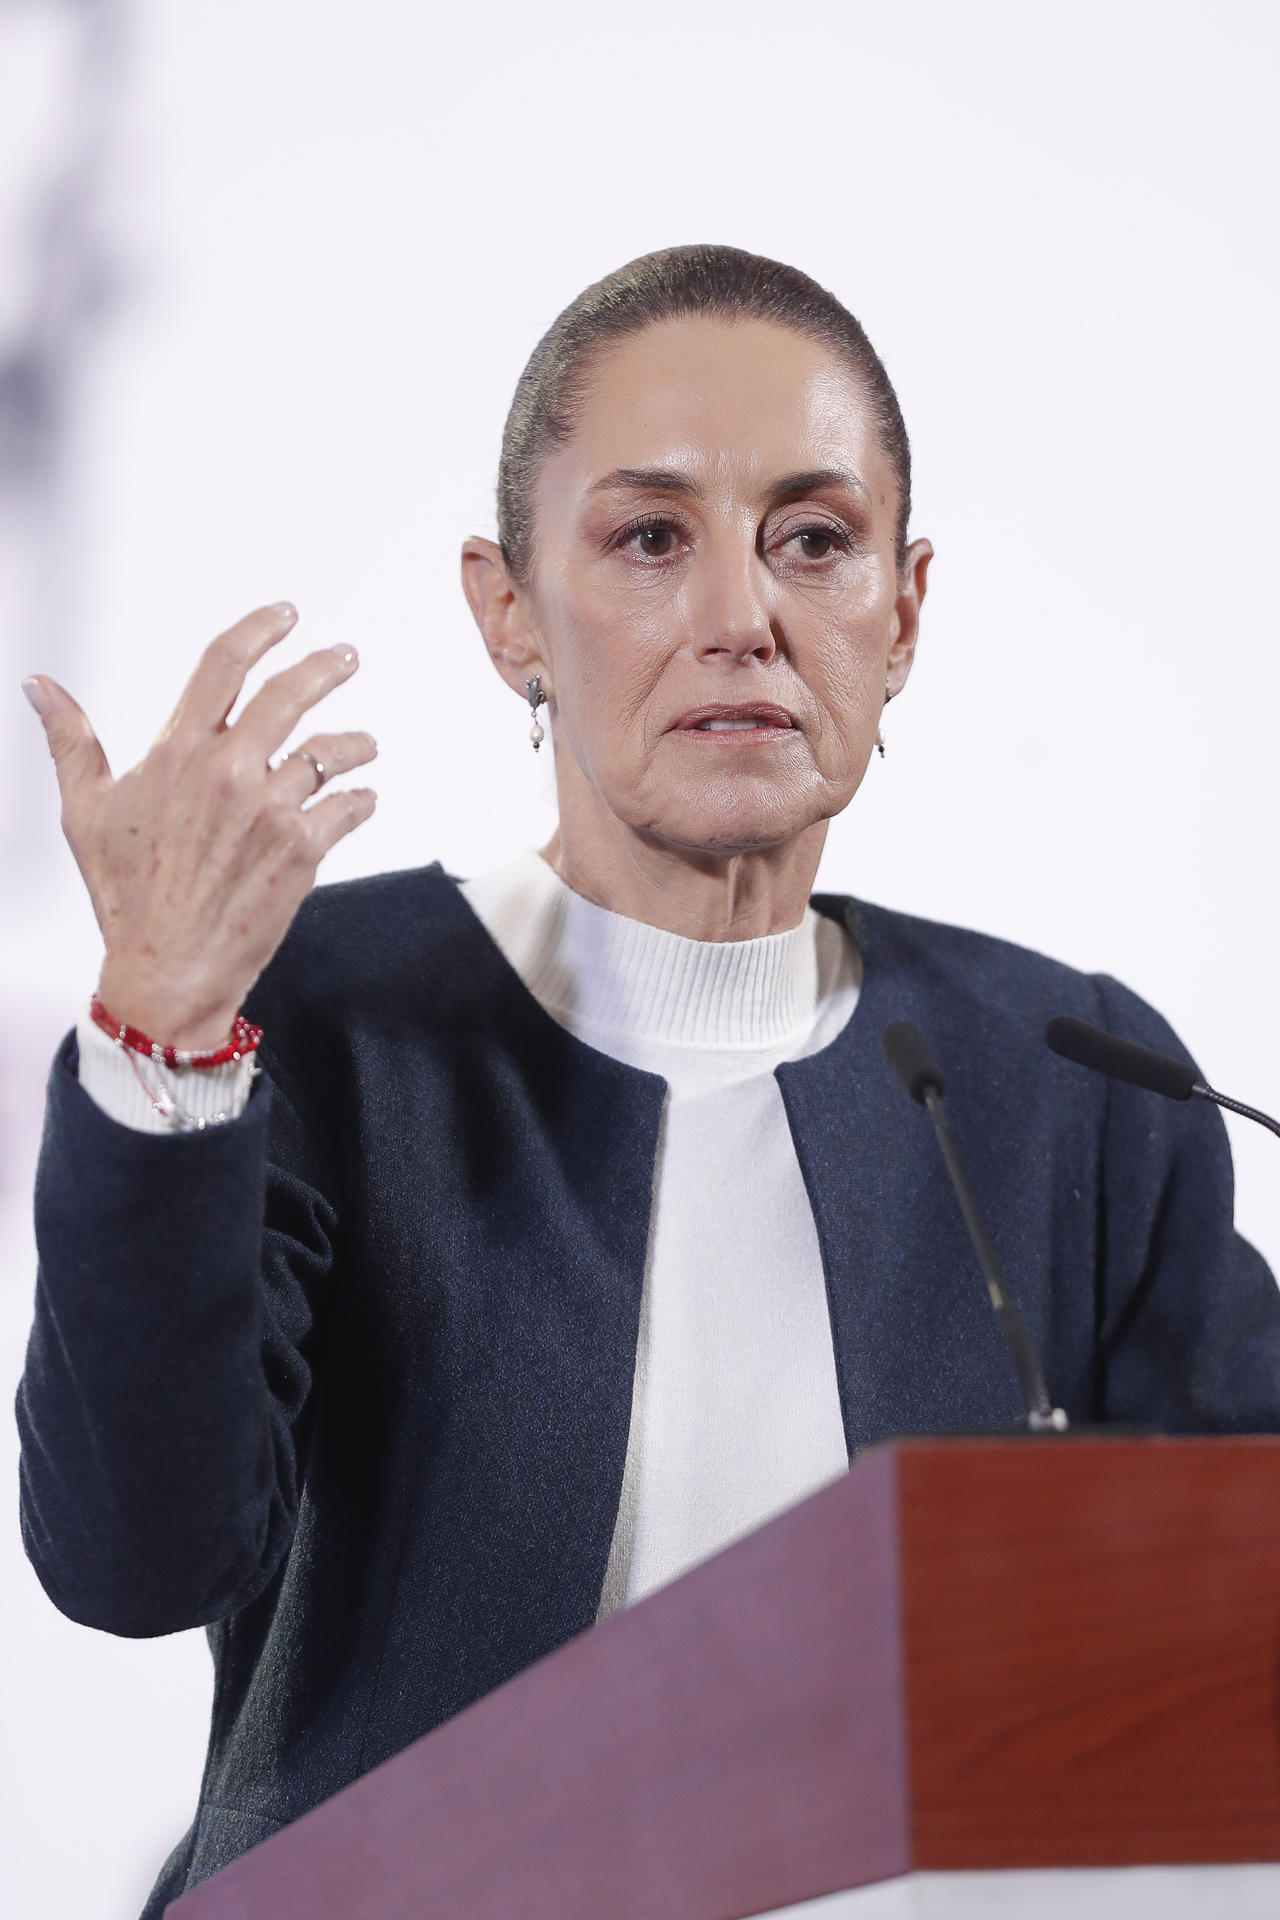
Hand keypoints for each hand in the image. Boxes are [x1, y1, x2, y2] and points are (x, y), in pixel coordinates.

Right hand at [23, 602, 377, 1048]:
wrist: (166, 969)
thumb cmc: (124, 894)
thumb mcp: (86, 811)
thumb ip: (72, 741)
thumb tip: (39, 685)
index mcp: (176, 751)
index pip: (224, 665)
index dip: (260, 630)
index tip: (286, 615)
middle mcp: (227, 771)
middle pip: (290, 694)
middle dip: (326, 667)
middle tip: (347, 657)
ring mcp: (269, 809)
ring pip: (330, 753)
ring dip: (355, 744)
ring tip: (365, 745)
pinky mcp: (302, 849)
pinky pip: (349, 807)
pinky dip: (361, 800)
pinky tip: (362, 799)